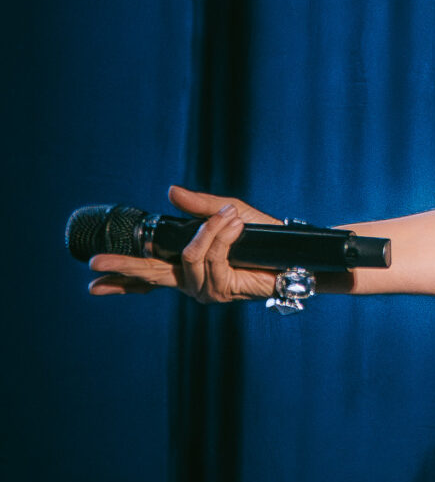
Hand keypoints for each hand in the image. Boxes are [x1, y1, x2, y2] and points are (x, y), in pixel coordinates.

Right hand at [87, 185, 285, 306]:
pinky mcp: (223, 289)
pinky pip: (212, 257)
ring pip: (190, 256)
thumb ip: (199, 206)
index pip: (149, 275)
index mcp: (187, 266)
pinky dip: (223, 236)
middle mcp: (192, 282)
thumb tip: (170, 192)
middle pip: (149, 276)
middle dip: (123, 268)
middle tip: (95, 264)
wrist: (294, 253)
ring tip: (232, 218)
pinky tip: (236, 225)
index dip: (122, 279)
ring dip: (212, 231)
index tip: (93, 282)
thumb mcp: (227, 213)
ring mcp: (205, 289)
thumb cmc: (263, 236)